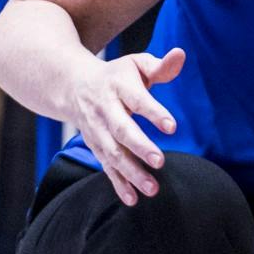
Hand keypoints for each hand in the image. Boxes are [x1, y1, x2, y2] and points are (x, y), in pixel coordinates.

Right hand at [68, 48, 182, 205]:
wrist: (72, 87)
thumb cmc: (117, 75)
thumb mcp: (136, 63)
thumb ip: (161, 65)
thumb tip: (181, 54)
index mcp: (117, 87)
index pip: (137, 100)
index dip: (154, 112)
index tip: (172, 126)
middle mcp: (104, 111)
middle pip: (121, 131)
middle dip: (140, 147)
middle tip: (160, 161)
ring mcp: (97, 131)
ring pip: (112, 154)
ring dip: (131, 173)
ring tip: (153, 189)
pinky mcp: (96, 147)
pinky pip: (106, 168)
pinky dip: (118, 184)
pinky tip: (134, 200)